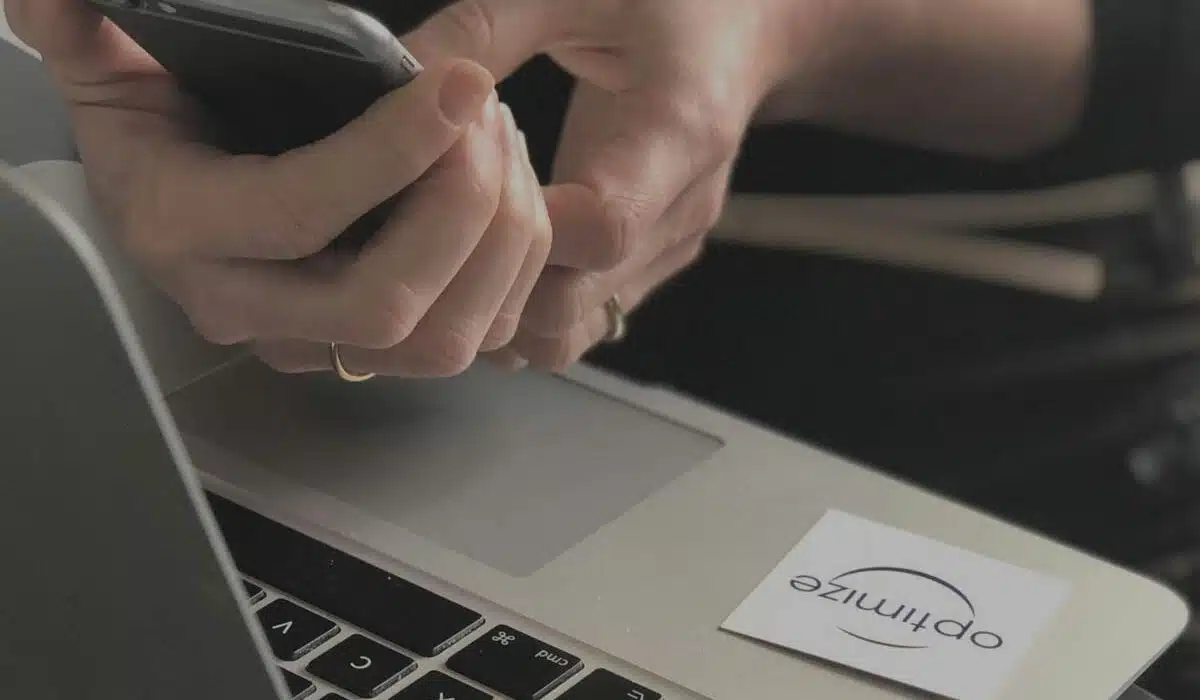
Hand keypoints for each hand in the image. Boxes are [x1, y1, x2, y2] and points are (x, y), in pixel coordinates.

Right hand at [8, 0, 551, 377]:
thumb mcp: (118, 72)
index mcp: (184, 230)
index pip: (296, 213)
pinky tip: (511, 188)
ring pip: (439, 340)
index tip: (458, 83)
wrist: (185, 201)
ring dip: (499, 239)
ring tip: (502, 140)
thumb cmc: (165, 131)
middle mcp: (250, 308)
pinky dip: (514, 267)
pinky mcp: (374, 354)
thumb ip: (82, 29)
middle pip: (382, 304)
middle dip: (460, 209)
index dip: (389, 152)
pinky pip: (474, 338)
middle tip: (488, 116)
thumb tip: (52, 0)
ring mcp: (317, 344)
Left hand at [403, 0, 814, 369]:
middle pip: (571, 304)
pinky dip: (526, 307)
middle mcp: (683, 209)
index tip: (456, 186)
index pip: (602, 227)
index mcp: (678, 131)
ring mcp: (671, 249)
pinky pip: (579, 325)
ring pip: (569, 335)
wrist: (742, 29)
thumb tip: (394, 76)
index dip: (514, 228)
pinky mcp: (653, 268)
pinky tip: (492, 252)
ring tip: (459, 240)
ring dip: (500, 305)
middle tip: (438, 217)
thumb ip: (486, 28)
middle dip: (487, 276)